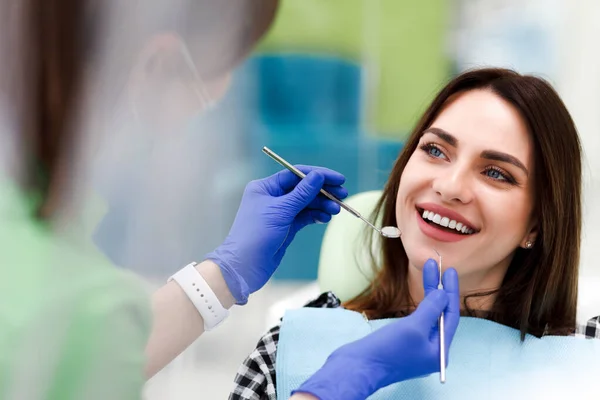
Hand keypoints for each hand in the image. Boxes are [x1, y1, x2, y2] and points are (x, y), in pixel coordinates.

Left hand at [205, 165, 346, 303]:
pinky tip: (326, 217)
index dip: (318, 175)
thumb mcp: (281, 211)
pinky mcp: (285, 227)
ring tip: (336, 210)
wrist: (245, 266)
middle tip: (343, 195)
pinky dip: (316, 215)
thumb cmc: (257, 235)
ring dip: (322, 205)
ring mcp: (279, 213)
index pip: (296, 174)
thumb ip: (302, 193)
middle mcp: (272, 197)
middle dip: (323, 191)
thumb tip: (318, 176)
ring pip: (306, 203)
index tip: (338, 179)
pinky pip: (304, 216)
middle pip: (303, 188)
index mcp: (265, 187)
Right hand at [293, 259, 459, 399]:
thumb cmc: (388, 349)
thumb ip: (431, 309)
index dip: (450, 292)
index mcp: (439, 351)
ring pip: (428, 316)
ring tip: (429, 272)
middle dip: (438, 289)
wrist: (358, 367)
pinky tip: (420, 294)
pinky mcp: (403, 345)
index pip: (450, 316)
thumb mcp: (414, 327)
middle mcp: (431, 351)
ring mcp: (417, 348)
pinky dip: (419, 306)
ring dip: (428, 294)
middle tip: (437, 266)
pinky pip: (417, 322)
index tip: (448, 271)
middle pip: (439, 315)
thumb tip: (443, 294)